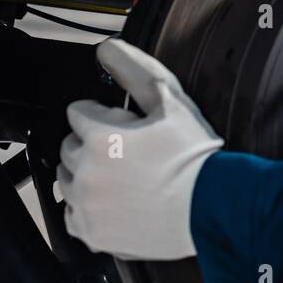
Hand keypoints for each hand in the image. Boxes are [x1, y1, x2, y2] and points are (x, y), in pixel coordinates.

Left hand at [58, 38, 223, 260]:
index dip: (104, 115)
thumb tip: (106, 49)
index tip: (125, 126)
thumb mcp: (170, 101)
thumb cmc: (194, 157)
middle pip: (70, 146)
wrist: (213, 209)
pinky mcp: (92, 233)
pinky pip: (73, 215)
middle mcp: (86, 172)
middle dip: (93, 144)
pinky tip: (118, 202)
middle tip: (129, 153)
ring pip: (69, 179)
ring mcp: (87, 206)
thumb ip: (133, 70)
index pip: (78, 112)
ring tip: (125, 178)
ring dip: (89, 174)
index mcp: (100, 136)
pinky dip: (89, 208)